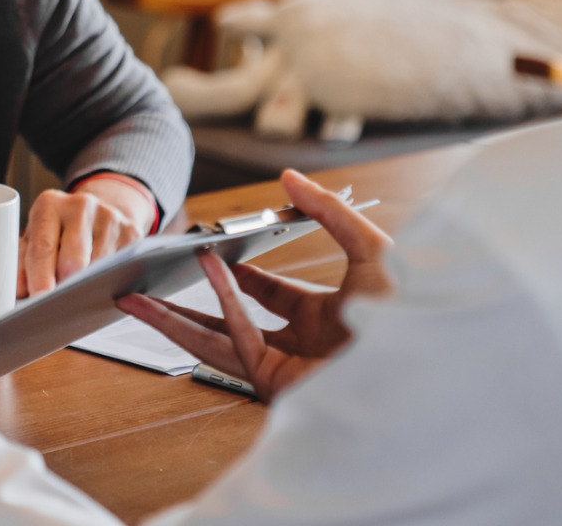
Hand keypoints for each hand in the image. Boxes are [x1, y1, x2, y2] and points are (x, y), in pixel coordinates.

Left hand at [19, 174, 155, 296]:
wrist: (95, 211)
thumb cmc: (58, 231)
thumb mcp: (35, 238)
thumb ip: (22, 264)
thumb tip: (18, 293)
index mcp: (49, 204)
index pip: (43, 246)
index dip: (40, 277)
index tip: (39, 299)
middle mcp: (81, 205)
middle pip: (74, 259)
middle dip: (65, 285)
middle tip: (58, 303)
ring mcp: (110, 217)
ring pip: (99, 267)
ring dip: (88, 286)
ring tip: (78, 291)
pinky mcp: (132, 232)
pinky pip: (121, 268)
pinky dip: (109, 281)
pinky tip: (100, 283)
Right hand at [116, 169, 393, 399]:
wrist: (432, 359)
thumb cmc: (414, 310)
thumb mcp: (370, 248)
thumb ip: (326, 211)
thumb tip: (288, 177)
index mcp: (325, 320)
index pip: (268, 300)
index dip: (237, 278)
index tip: (209, 256)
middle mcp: (301, 348)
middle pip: (226, 325)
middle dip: (180, 309)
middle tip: (145, 289)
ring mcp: (286, 369)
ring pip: (214, 342)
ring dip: (169, 320)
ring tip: (130, 300)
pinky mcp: (277, 385)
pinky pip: (236, 339)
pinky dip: (217, 303)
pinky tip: (202, 271)